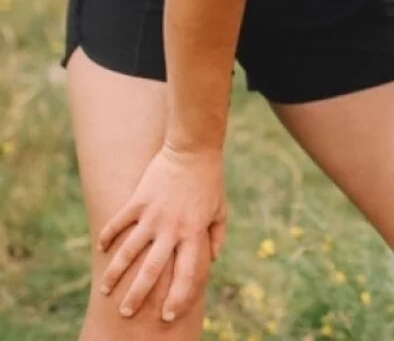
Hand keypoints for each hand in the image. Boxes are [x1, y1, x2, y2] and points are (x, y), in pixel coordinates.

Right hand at [97, 144, 226, 321]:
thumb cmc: (210, 182)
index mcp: (194, 233)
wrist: (193, 150)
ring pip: (129, 252)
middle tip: (126, 313)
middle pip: (152, 270)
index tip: (168, 315)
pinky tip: (101, 249)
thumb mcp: (220, 210)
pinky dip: (108, 237)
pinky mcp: (138, 201)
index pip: (187, 274)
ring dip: (115, 273)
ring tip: (105, 290)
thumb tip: (211, 261)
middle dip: (138, 295)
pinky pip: (119, 223)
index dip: (179, 297)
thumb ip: (216, 237)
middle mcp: (172, 228)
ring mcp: (153, 215)